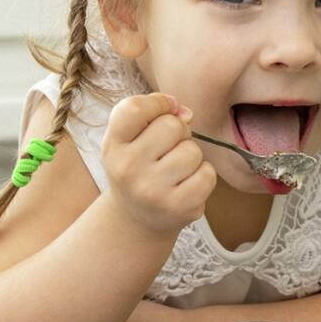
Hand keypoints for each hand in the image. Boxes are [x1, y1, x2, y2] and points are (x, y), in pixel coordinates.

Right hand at [101, 92, 216, 236]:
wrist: (135, 218)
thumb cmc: (138, 167)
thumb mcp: (130, 138)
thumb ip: (153, 114)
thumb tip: (186, 113)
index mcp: (113, 146)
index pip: (134, 108)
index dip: (158, 103)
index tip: (165, 111)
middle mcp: (128, 169)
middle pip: (172, 125)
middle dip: (179, 132)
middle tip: (168, 150)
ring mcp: (153, 190)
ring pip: (193, 150)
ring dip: (191, 155)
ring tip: (176, 169)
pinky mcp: (178, 206)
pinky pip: (208, 174)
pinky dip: (203, 175)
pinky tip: (186, 184)